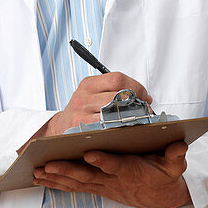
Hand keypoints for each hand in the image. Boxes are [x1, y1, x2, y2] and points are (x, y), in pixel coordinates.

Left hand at [31, 141, 190, 207]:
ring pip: (77, 182)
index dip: (104, 162)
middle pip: (89, 176)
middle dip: (68, 171)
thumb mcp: (175, 167)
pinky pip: (74, 187)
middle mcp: (114, 180)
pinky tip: (40, 179)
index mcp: (132, 171)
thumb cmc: (165, 176)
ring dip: (57, 179)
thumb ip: (176, 157)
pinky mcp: (97, 187)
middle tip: (49, 165)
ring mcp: (103, 185)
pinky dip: (56, 184)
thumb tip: (180, 146)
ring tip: (37, 172)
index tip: (90, 154)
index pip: (116, 166)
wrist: (161, 198)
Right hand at [36, 72, 152, 139]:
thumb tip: (144, 96)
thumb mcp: (92, 94)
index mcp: (88, 84)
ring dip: (132, 116)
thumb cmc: (83, 111)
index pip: (117, 79)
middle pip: (118, 95)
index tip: (144, 96)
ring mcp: (81, 112)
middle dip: (137, 103)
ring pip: (114, 111)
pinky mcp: (81, 127)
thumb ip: (114, 90)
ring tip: (139, 120)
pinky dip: (120, 127)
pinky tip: (126, 129)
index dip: (136, 87)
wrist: (61, 128)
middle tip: (145, 110)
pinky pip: (107, 126)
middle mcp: (83, 96)